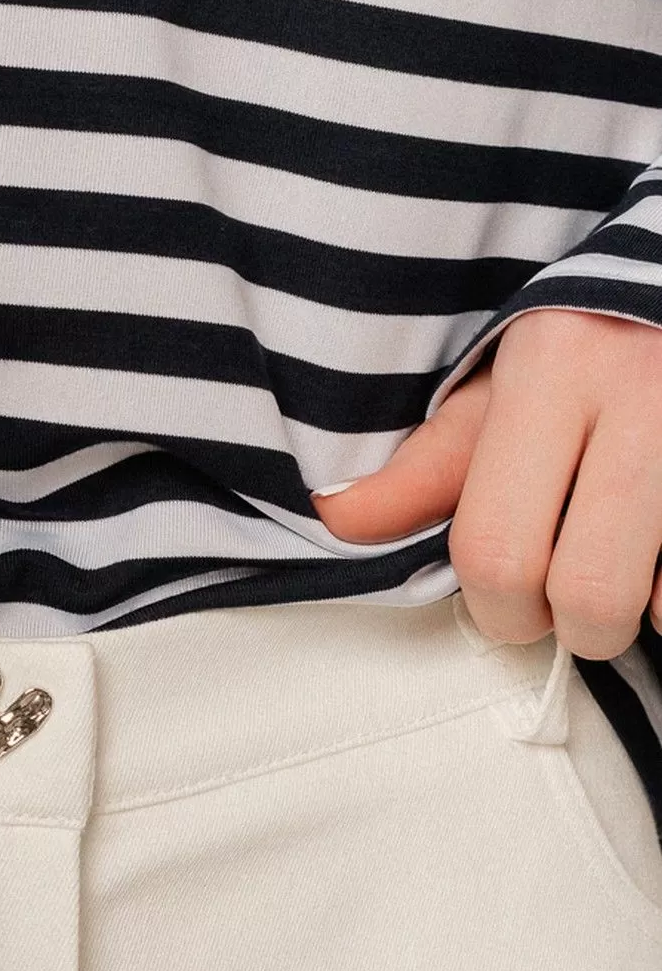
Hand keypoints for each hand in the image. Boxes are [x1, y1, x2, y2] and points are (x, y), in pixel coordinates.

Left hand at [311, 308, 661, 658]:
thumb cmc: (595, 342)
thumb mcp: (506, 379)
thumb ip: (432, 460)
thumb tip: (338, 518)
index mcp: (554, 368)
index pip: (496, 548)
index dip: (497, 608)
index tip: (507, 598)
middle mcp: (639, 394)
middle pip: (588, 594)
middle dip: (574, 628)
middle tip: (569, 597)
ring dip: (642, 610)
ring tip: (630, 567)